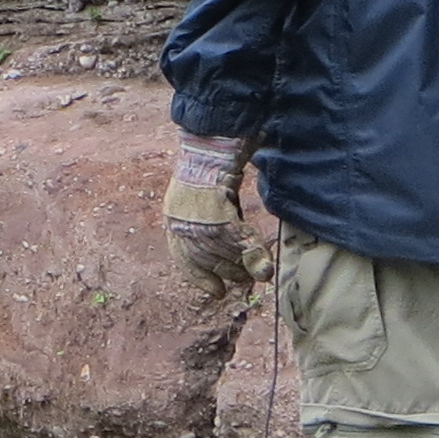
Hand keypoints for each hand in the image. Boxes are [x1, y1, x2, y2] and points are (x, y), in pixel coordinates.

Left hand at [164, 134, 274, 299]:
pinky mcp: (220, 215)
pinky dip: (256, 257)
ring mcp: (199, 221)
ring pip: (228, 256)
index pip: (184, 260)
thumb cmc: (205, 168)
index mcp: (172, 220)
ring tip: (257, 273)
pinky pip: (242, 244)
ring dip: (245, 268)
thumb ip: (203, 225)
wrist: (209, 144)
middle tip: (246, 278)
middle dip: (230, 273)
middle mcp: (182, 225)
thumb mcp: (193, 200)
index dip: (201, 279)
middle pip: (210, 261)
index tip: (217, 293)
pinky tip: (265, 267)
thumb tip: (224, 251)